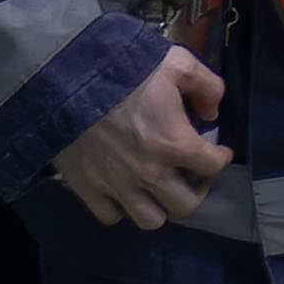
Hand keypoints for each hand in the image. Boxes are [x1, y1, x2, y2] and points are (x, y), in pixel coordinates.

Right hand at [55, 41, 233, 229]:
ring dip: (160, 207)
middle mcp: (149, 173)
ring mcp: (117, 185)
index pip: (212, 167)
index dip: (219, 159)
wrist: (64, 76)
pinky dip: (120, 208)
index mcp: (175, 143)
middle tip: (192, 175)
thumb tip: (212, 112)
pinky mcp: (87, 189)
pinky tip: (124, 190)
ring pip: (150, 220)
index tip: (217, 153)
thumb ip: (206, 86)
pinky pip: (111, 215)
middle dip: (195, 190)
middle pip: (186, 205)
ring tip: (159, 189)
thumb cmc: (123, 68)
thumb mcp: (177, 62)